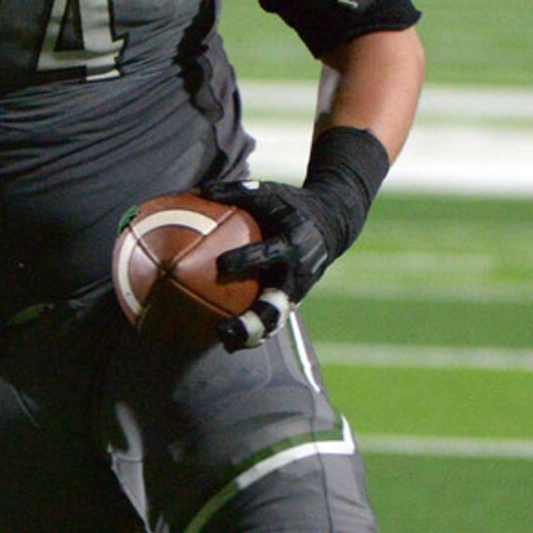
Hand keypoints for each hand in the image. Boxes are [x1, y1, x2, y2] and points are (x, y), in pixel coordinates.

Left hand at [199, 178, 339, 350]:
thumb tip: (199, 190)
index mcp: (292, 243)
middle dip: (251, 321)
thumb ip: (237, 192)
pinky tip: (229, 338)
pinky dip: (255, 330)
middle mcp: (297, 273)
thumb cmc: (292, 205)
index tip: (220, 265)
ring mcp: (298, 290)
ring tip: (226, 342)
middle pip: (275, 305)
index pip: (266, 254)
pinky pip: (274, 319)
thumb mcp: (270, 193)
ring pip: (275, 320)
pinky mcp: (295, 299)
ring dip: (252, 334)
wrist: (333, 222)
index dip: (245, 260)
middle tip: (223, 329)